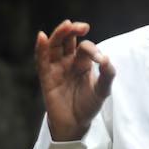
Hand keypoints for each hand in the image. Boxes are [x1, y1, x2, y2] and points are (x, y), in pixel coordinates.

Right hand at [35, 20, 115, 140]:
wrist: (76, 124)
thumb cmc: (89, 105)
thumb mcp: (103, 90)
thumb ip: (107, 75)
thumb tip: (106, 59)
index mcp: (83, 62)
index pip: (85, 48)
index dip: (93, 50)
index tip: (102, 61)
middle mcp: (68, 61)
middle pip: (67, 39)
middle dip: (73, 30)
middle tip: (82, 27)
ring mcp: (56, 68)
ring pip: (54, 46)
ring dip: (59, 34)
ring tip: (67, 25)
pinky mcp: (46, 77)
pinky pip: (42, 60)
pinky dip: (41, 48)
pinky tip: (42, 37)